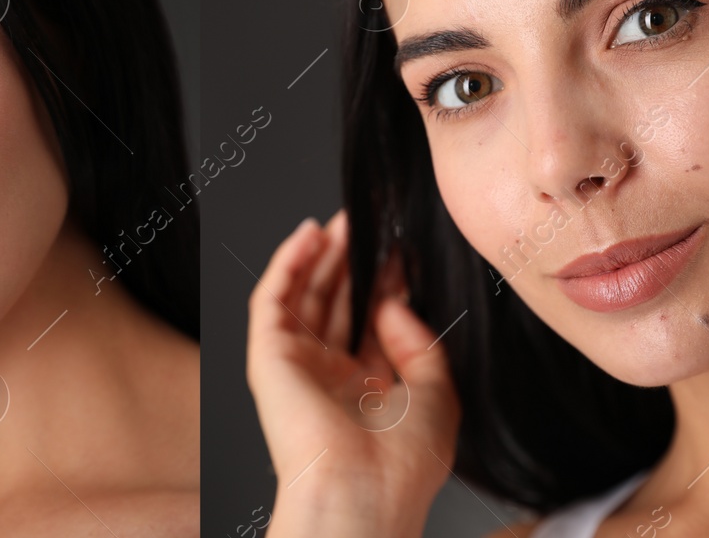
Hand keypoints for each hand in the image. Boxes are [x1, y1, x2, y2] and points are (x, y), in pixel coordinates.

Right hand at [246, 211, 460, 537]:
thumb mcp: (439, 394)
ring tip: (344, 218)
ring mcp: (297, 365)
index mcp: (368, 392)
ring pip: (305, 295)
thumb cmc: (401, 462)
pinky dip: (288, 263)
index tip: (403, 250)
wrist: (361, 490)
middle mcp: (330, 377)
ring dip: (322, 254)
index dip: (387, 284)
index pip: (371, 322)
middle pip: (338, 303)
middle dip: (354, 261)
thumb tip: (392, 302)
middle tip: (369, 220)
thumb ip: (422, 343)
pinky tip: (309, 235)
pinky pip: (272, 300)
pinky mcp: (269, 357)